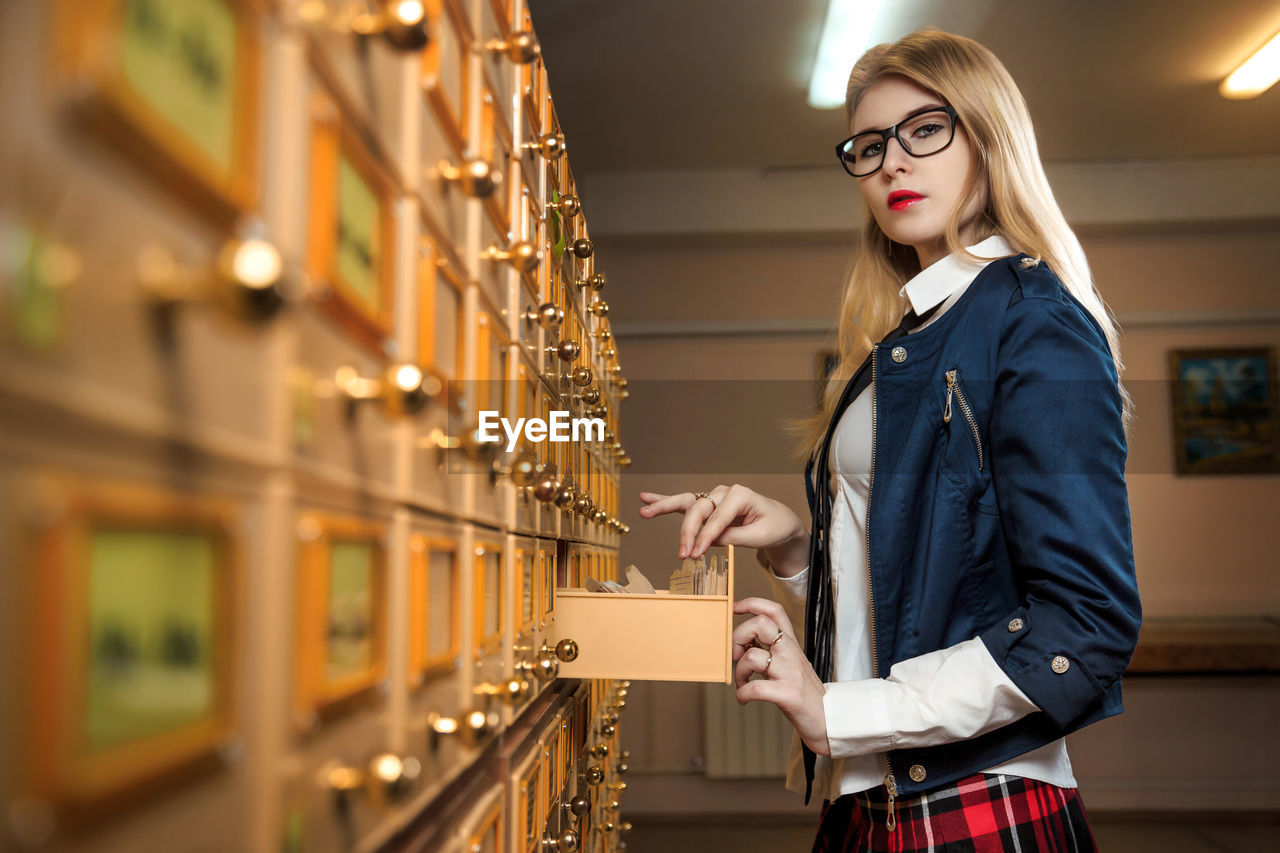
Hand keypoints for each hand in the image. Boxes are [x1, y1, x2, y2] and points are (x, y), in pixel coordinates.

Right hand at [637, 484, 807, 564]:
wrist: (779, 521)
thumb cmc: (773, 526)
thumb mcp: (761, 535)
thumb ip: (735, 536)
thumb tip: (712, 541)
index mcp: (740, 494)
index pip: (717, 518)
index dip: (706, 537)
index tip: (696, 554)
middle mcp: (723, 492)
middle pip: (698, 510)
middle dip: (688, 532)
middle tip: (682, 554)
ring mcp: (713, 497)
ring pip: (685, 503)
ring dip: (663, 506)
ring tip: (644, 511)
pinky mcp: (708, 506)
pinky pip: (684, 504)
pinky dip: (665, 501)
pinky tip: (646, 499)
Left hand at [732, 597, 829, 755]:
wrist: (828, 719)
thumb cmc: (804, 692)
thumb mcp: (790, 664)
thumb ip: (771, 650)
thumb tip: (744, 642)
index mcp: (791, 644)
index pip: (775, 610)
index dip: (752, 603)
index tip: (735, 608)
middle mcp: (791, 653)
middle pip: (760, 624)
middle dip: (738, 635)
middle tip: (736, 654)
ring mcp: (790, 673)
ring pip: (752, 656)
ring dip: (739, 671)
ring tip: (742, 682)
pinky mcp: (788, 694)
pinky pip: (755, 688)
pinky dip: (742, 693)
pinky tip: (744, 698)